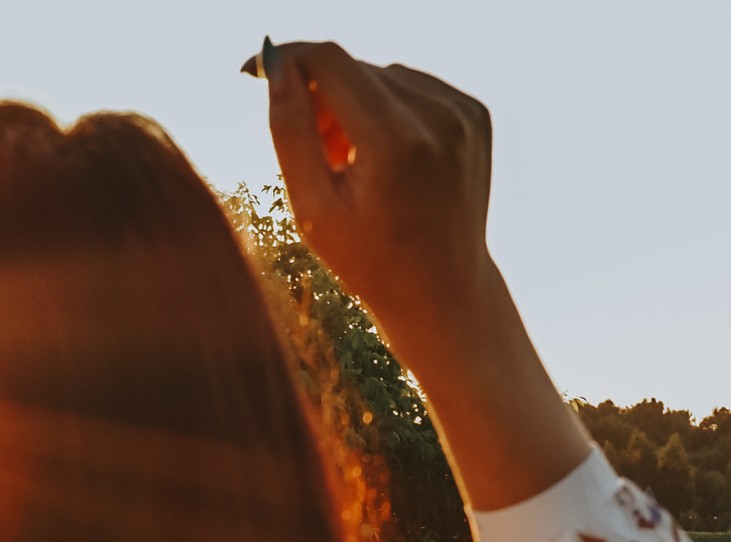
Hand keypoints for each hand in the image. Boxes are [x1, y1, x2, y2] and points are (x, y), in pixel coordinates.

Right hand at [260, 43, 495, 367]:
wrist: (443, 293)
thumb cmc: (370, 261)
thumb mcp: (313, 207)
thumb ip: (289, 130)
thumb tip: (274, 65)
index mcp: (395, 142)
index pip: (329, 61)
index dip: (287, 59)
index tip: (255, 73)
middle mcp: (437, 116)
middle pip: (355, 67)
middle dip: (321, 96)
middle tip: (317, 153)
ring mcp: (462, 111)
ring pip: (383, 75)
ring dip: (355, 105)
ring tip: (353, 163)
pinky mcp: (475, 113)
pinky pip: (413, 87)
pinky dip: (388, 110)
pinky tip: (385, 157)